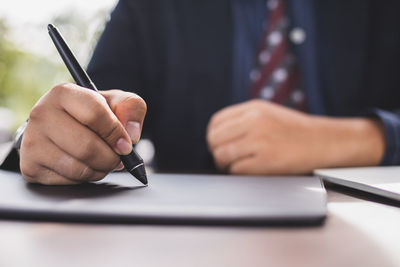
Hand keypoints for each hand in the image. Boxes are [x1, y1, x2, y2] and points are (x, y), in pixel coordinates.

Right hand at [19, 83, 146, 184]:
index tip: (126, 145)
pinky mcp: (30, 166)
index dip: (115, 133)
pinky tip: (85, 166)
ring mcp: (32, 141)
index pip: (94, 114)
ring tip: (102, 161)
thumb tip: (131, 135)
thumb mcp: (115, 102)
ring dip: (100, 170)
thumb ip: (131, 108)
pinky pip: (68, 181)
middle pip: (86, 146)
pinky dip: (85, 178)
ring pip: (78, 167)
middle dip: (110, 158)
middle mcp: (42, 114)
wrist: (61, 127)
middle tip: (116, 158)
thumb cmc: (91, 114)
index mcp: (63, 93)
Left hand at [206, 99, 384, 174]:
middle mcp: (254, 121)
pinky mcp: (266, 161)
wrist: (323, 141)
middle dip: (216, 151)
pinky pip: (236, 170)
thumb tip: (217, 135)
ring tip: (236, 165)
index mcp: (253, 108)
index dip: (214, 136)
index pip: (216, 122)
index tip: (219, 144)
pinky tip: (250, 170)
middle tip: (225, 159)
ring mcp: (260, 141)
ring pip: (222, 155)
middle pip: (214, 139)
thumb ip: (243, 119)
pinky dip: (239, 173)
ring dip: (225, 164)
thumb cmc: (294, 130)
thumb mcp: (267, 113)